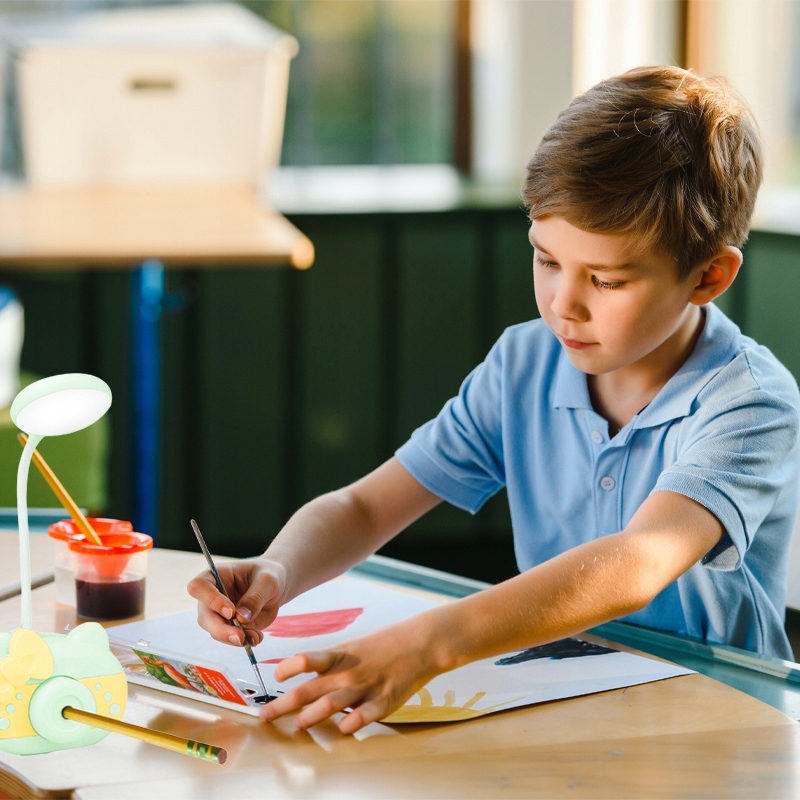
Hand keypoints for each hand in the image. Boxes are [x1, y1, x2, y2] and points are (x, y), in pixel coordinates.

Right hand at [187, 558, 287, 646]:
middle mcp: (212, 596)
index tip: (231, 611)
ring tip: (256, 636)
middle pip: (204, 616)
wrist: (278, 585)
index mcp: (216, 575)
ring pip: (215, 631)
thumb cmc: (269, 574)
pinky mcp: (229, 626)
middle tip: (240, 637)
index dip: (211, 600)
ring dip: (234, 638)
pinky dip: (244, 641)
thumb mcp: (268, 581)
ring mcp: (218, 613)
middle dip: (221, 630)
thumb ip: (255, 598)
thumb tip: (241, 618)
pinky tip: (257, 637)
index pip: (199, 587)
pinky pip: (230, 638)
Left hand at [259, 617, 441, 734]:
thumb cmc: (384, 645)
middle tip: (264, 715)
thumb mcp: (353, 647)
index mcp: (340, 656)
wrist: (420, 642)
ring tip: (298, 724)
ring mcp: (366, 687)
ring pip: (333, 703)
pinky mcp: (385, 701)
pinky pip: (366, 715)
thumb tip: (304, 673)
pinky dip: (354, 722)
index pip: (306, 659)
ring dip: (313, 715)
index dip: (287, 668)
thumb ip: (331, 663)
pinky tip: (345, 729)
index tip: (275, 678)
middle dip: (283, 704)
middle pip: (310, 688)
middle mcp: (348, 672)